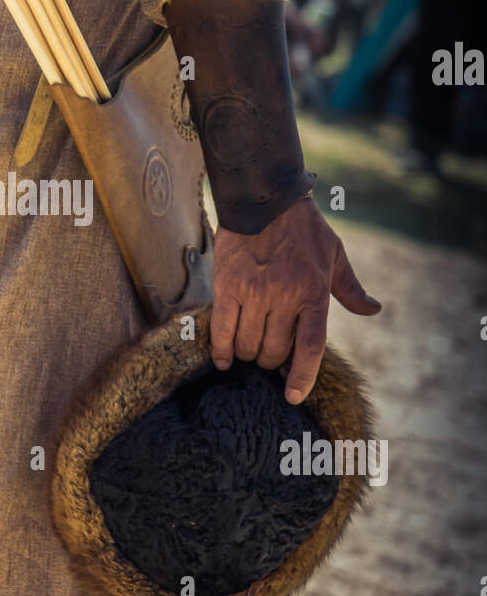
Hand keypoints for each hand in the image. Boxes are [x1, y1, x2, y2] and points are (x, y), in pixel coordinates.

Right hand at [210, 197, 380, 404]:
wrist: (265, 200)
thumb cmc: (304, 229)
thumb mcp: (335, 255)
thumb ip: (351, 289)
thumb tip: (374, 309)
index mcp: (313, 293)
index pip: (309, 348)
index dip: (301, 377)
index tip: (293, 396)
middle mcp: (284, 297)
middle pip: (274, 351)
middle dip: (271, 361)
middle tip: (269, 355)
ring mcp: (254, 293)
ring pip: (248, 345)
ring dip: (248, 355)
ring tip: (248, 349)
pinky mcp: (227, 286)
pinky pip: (222, 330)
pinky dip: (222, 351)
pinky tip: (224, 360)